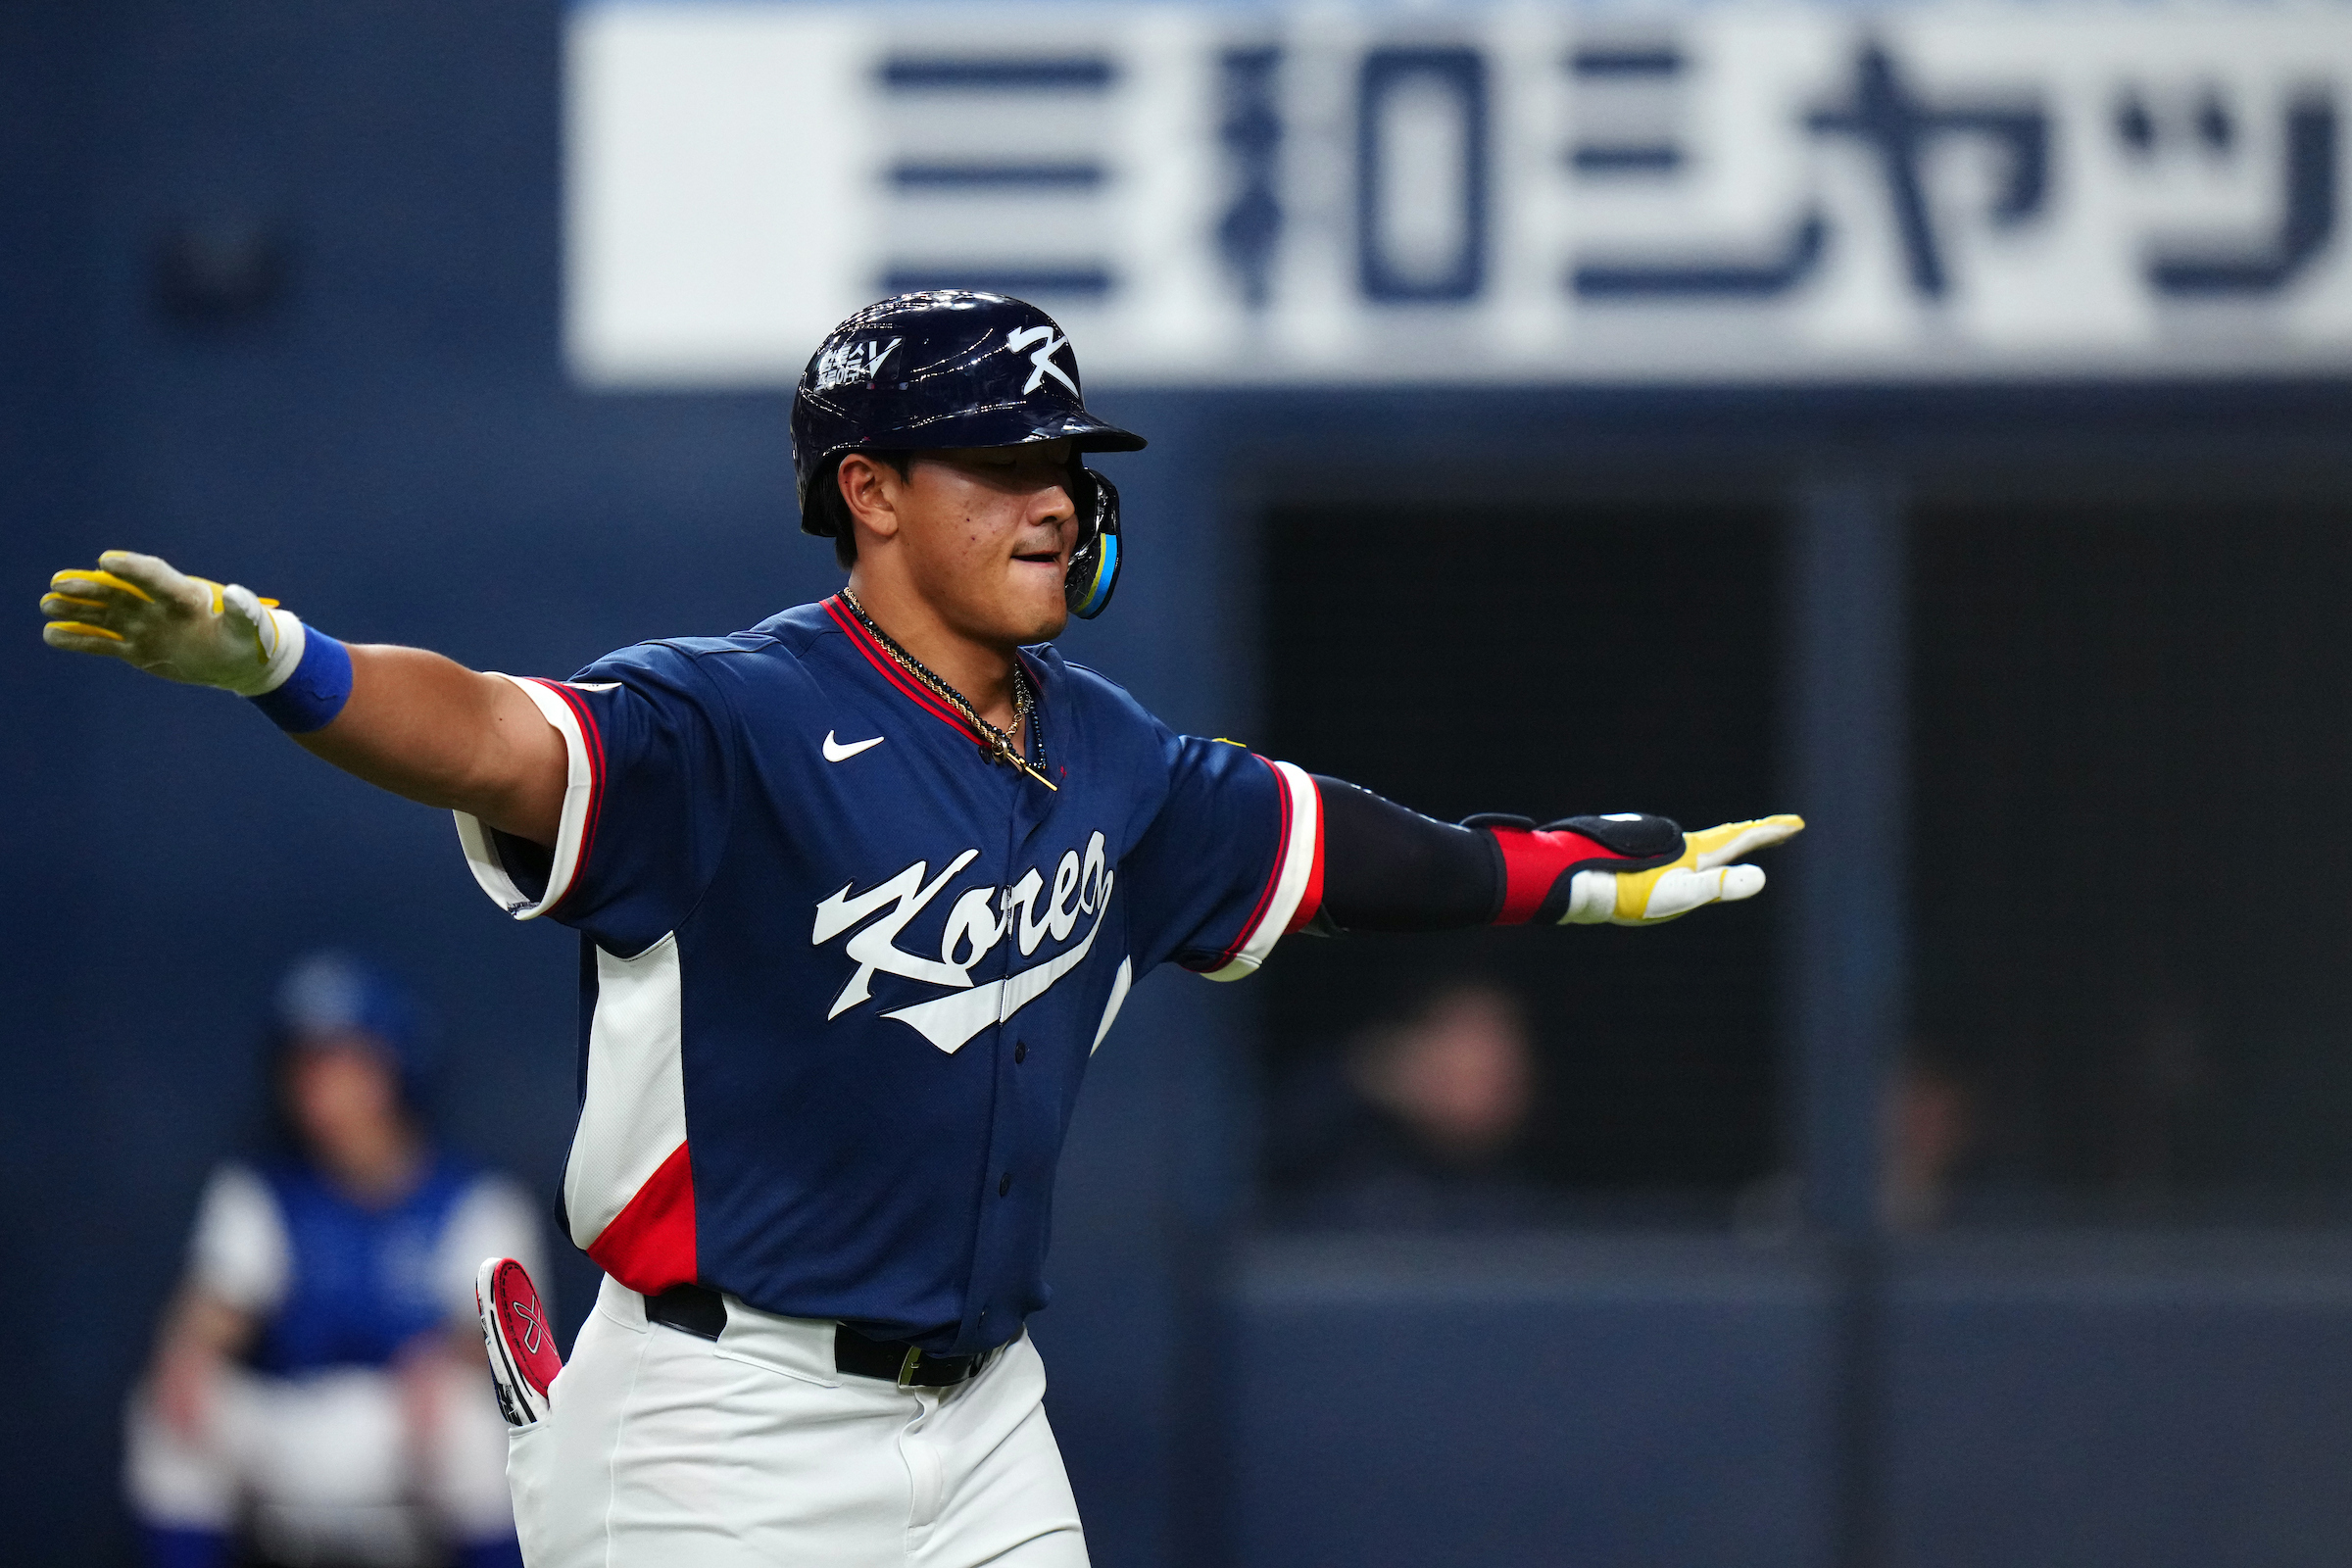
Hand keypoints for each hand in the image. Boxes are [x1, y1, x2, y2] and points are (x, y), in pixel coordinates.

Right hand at [40, 549, 300, 693]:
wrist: (237, 661)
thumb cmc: (247, 639)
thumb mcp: (250, 627)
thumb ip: (245, 610)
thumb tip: (239, 593)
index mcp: (185, 596)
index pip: (154, 576)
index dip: (132, 567)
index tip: (106, 561)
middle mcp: (157, 607)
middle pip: (119, 593)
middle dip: (90, 588)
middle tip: (60, 584)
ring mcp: (144, 627)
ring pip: (105, 615)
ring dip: (76, 609)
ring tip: (48, 604)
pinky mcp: (136, 648)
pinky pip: (103, 644)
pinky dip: (79, 640)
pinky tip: (52, 635)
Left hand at [1568, 815, 1804, 925]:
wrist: (1580, 880)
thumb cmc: (1629, 893)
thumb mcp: (1680, 895)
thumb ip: (1719, 886)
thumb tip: (1762, 876)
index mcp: (1695, 854)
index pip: (1741, 839)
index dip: (1770, 833)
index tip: (1796, 823)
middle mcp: (1679, 847)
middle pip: (1724, 838)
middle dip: (1754, 835)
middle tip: (1779, 831)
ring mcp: (1659, 851)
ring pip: (1701, 844)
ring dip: (1727, 843)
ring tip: (1741, 843)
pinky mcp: (1642, 859)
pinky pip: (1682, 853)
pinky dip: (1700, 853)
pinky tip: (1686, 862)